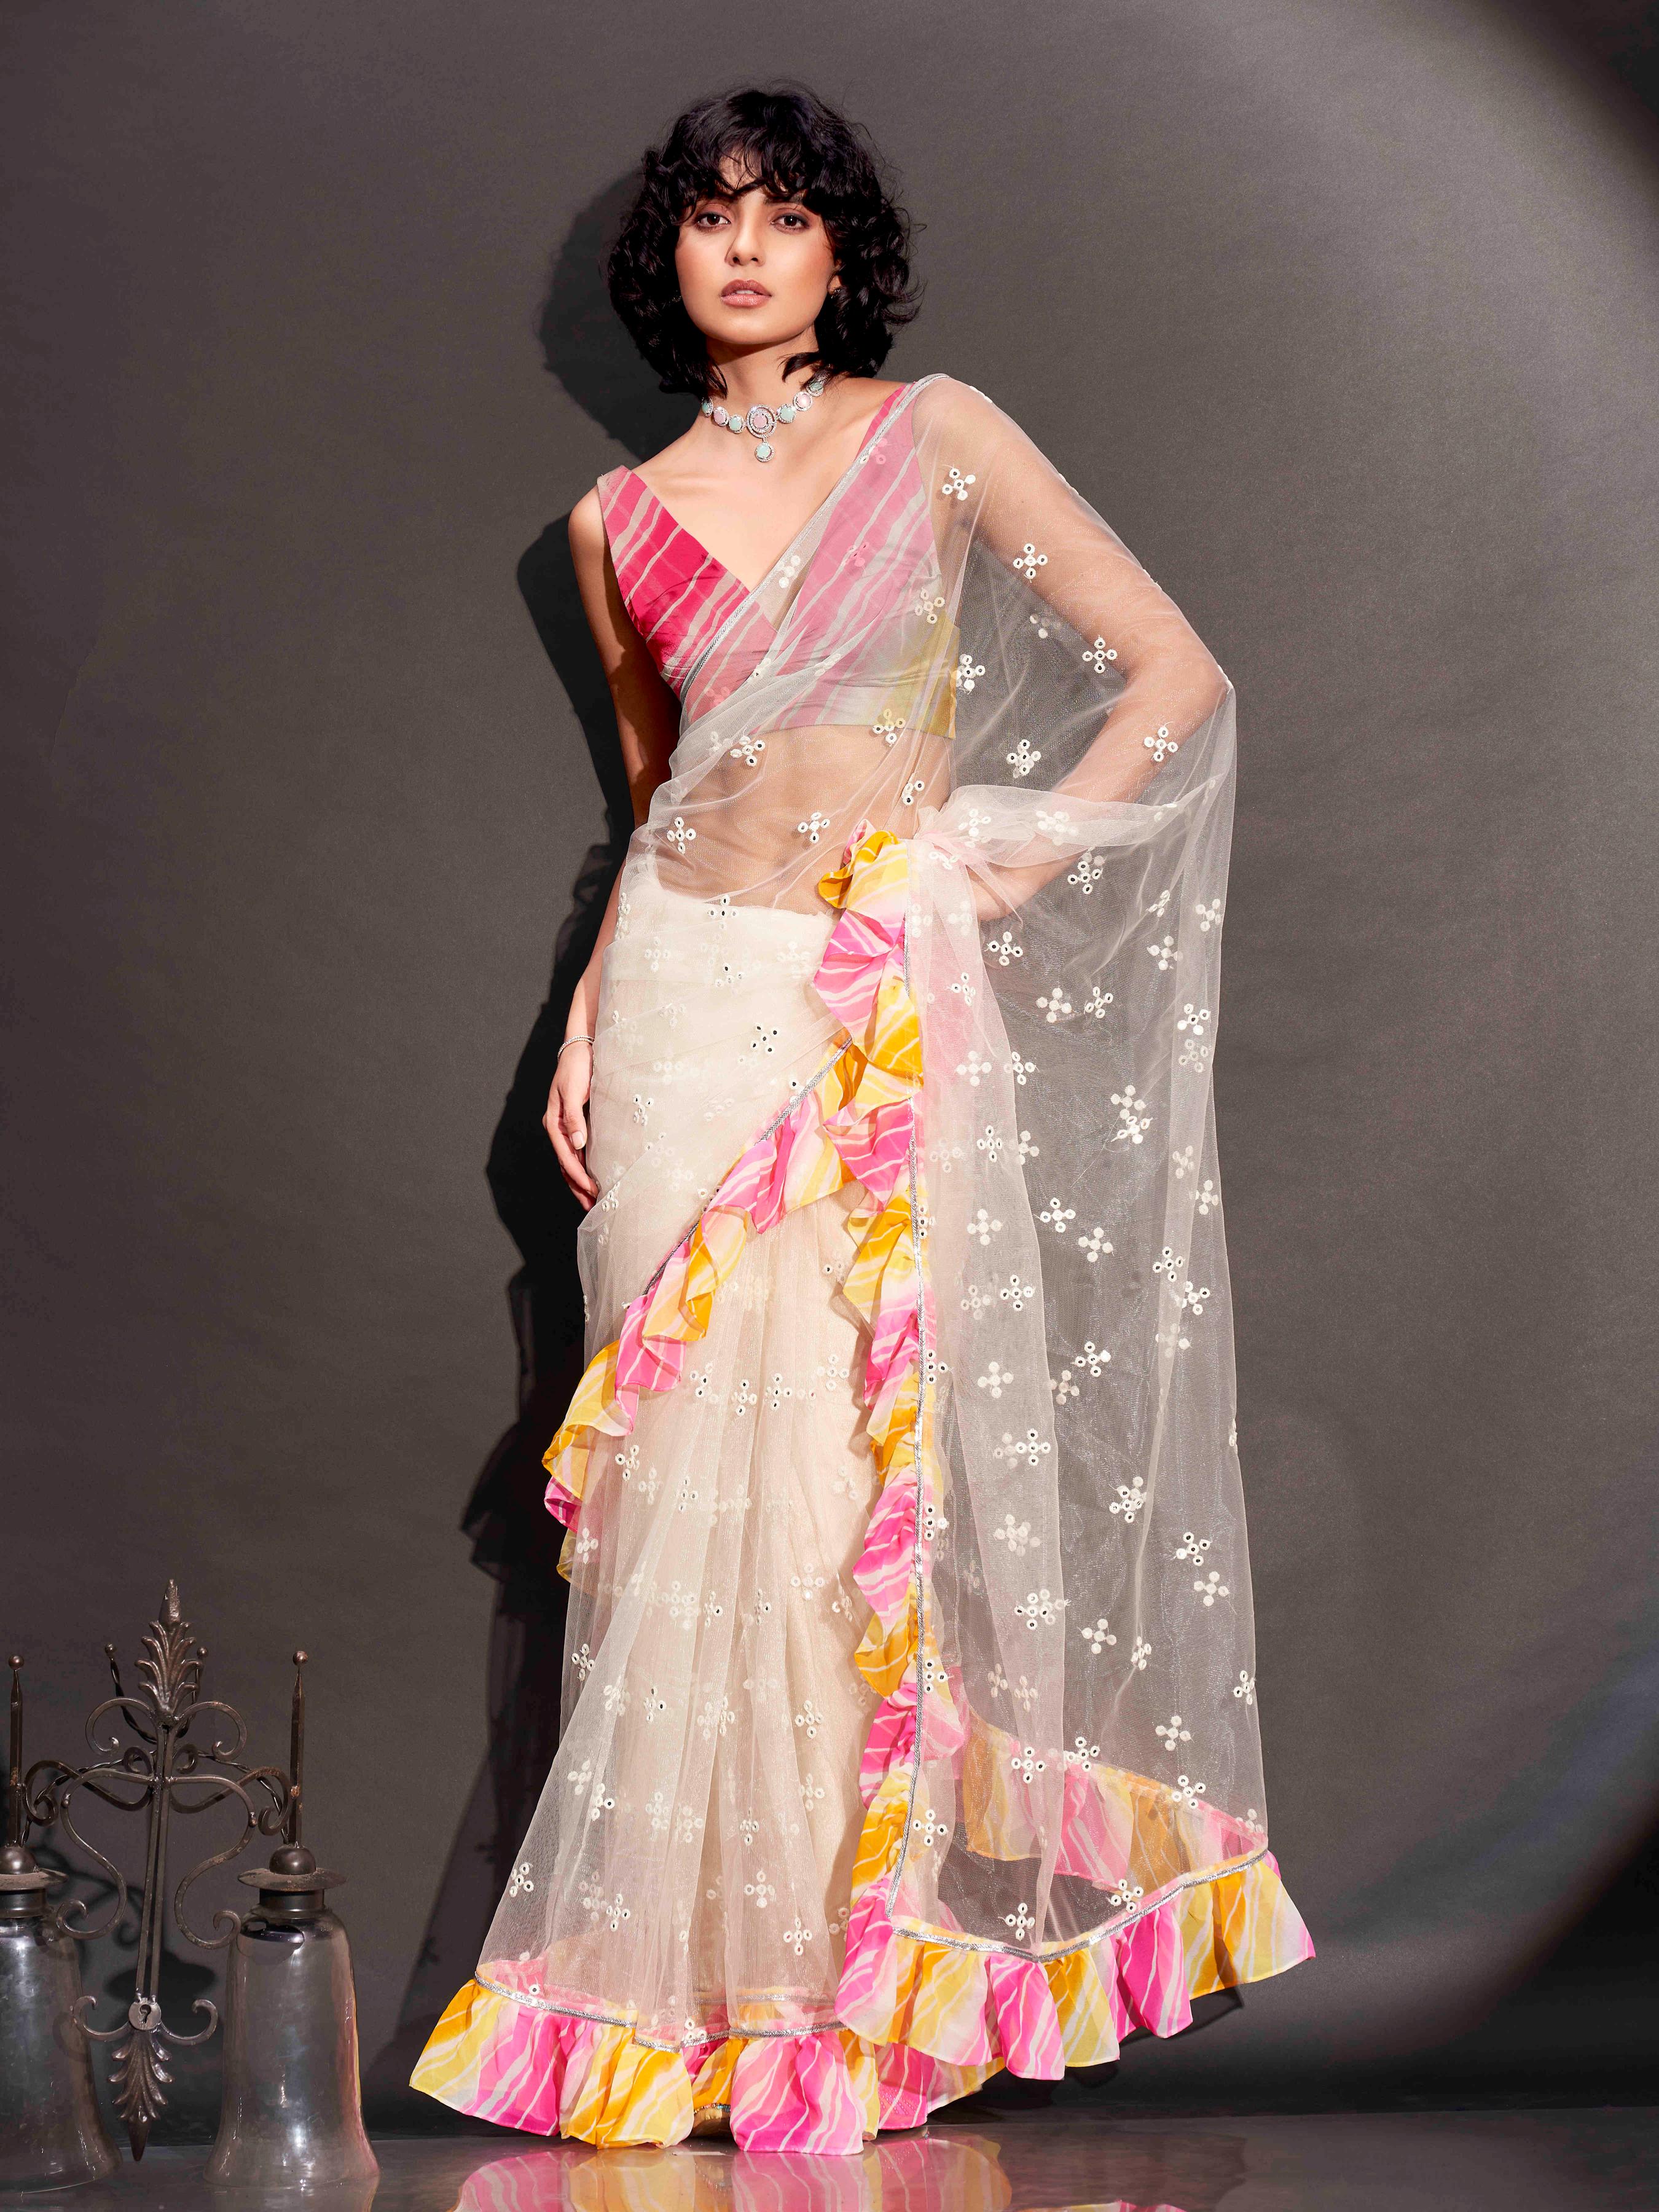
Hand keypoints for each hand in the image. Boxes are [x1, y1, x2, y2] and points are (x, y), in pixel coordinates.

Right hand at [545, 1041, 597, 1209]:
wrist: (582, 1047)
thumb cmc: (577, 1066)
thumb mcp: (573, 1090)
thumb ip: (574, 1117)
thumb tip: (577, 1143)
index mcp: (554, 1121)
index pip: (566, 1157)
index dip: (578, 1176)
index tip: (592, 1191)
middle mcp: (557, 1126)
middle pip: (565, 1164)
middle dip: (577, 1187)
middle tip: (591, 1207)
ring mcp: (565, 1126)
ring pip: (570, 1161)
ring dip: (579, 1181)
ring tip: (591, 1200)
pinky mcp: (575, 1123)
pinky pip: (576, 1152)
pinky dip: (582, 1168)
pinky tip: (591, 1177)